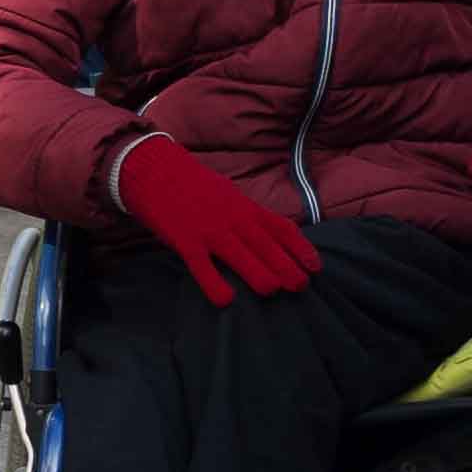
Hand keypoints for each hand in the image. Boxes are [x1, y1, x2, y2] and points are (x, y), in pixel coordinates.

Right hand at [118, 136, 319, 304]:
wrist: (155, 170)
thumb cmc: (195, 187)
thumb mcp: (229, 196)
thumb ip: (248, 215)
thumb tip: (270, 235)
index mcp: (246, 208)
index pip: (282, 228)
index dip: (302, 248)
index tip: (316, 267)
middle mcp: (233, 218)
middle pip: (266, 244)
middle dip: (287, 266)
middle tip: (301, 286)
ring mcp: (209, 230)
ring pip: (240, 255)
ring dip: (259, 274)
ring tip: (272, 292)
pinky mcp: (184, 240)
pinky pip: (202, 266)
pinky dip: (214, 283)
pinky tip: (226, 300)